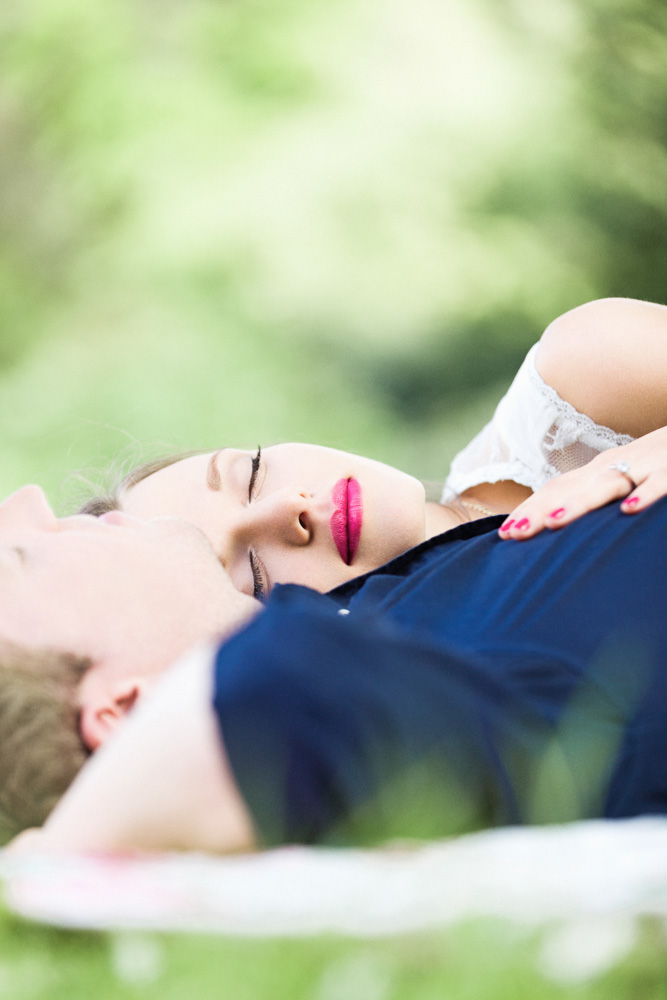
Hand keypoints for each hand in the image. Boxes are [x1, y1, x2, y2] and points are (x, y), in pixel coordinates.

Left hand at [498, 426, 666, 539]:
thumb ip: (596, 500)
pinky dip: (645, 494)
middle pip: (570, 487)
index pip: (556, 489)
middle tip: (513, 534)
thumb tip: (561, 527)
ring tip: (553, 522)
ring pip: (607, 484)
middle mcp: (616, 465)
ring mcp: (645, 466)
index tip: (503, 534)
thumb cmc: (660, 466)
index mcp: (600, 471)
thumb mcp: (623, 480)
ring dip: (580, 503)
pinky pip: (660, 483)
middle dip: (539, 510)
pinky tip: (628, 510)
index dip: (530, 509)